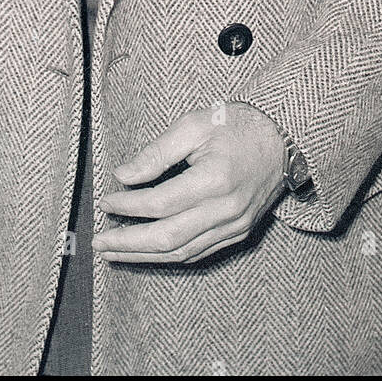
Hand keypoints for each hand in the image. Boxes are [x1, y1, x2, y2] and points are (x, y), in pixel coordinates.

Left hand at [94, 103, 286, 263]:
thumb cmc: (236, 125)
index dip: (128, 206)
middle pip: (168, 237)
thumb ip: (157, 152)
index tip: (104, 201)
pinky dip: (169, 255)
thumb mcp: (194, 124)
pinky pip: (198, 252)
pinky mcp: (239, 232)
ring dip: (144, 255)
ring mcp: (235, 226)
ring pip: (182, 252)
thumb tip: (123, 175)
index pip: (161, 203)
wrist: (282, 139)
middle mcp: (226, 210)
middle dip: (129, 242)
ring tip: (114, 252)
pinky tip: (148, 251)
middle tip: (99, 242)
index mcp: (215, 179)